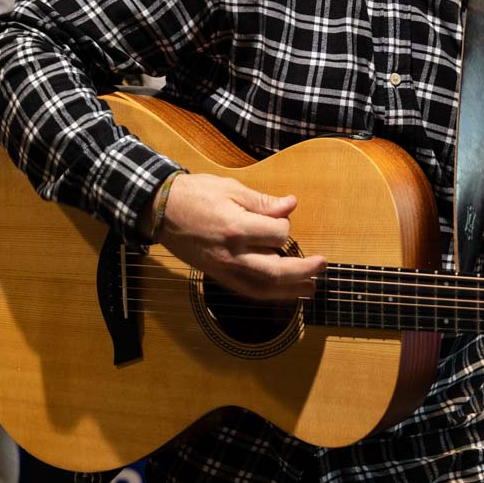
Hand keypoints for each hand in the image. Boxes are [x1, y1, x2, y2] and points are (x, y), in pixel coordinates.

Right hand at [149, 173, 325, 301]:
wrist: (161, 211)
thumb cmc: (195, 194)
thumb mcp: (231, 188)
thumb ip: (263, 202)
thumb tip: (291, 205)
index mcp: (236, 228)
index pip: (278, 234)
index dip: (285, 224)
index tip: (280, 216)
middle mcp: (231, 254)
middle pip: (276, 272)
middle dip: (303, 271)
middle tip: (322, 265)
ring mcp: (223, 269)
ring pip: (263, 288)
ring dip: (290, 290)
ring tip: (311, 288)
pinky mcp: (218, 276)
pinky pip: (248, 291)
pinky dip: (269, 294)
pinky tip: (283, 292)